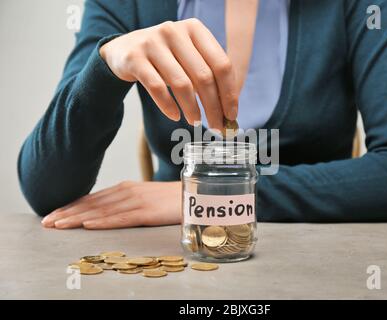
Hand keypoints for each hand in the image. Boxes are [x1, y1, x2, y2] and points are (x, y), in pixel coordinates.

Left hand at [41, 181, 180, 228]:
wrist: (197, 193)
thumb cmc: (171, 198)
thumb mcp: (145, 198)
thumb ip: (126, 203)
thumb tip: (106, 212)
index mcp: (126, 188)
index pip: (93, 198)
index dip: (71, 207)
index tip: (53, 215)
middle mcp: (127, 192)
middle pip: (92, 204)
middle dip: (67, 213)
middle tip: (46, 223)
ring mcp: (137, 201)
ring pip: (102, 211)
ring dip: (78, 218)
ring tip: (58, 226)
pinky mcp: (148, 212)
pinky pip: (122, 218)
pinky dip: (104, 221)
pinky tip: (89, 225)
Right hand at [100, 18, 238, 129]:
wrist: (123, 50)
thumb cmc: (165, 58)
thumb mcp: (188, 57)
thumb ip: (208, 75)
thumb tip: (228, 110)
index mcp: (195, 29)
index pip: (222, 64)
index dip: (229, 93)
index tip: (231, 115)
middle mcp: (175, 31)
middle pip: (204, 76)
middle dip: (213, 107)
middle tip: (217, 126)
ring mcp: (153, 42)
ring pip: (182, 84)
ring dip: (192, 109)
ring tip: (196, 122)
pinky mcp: (135, 58)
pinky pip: (157, 88)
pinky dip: (168, 107)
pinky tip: (175, 116)